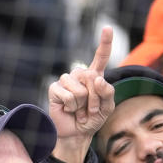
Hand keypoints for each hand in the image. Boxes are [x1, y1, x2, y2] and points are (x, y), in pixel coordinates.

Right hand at [48, 26, 115, 162]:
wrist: (76, 134)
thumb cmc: (92, 119)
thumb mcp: (107, 108)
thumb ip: (108, 93)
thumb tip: (96, 78)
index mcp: (94, 76)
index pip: (100, 57)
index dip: (104, 43)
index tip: (107, 28)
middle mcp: (79, 75)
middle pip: (92, 77)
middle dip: (95, 98)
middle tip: (90, 109)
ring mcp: (66, 81)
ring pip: (80, 88)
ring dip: (83, 104)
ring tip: (78, 110)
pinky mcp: (55, 89)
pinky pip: (68, 95)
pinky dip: (71, 107)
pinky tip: (68, 110)